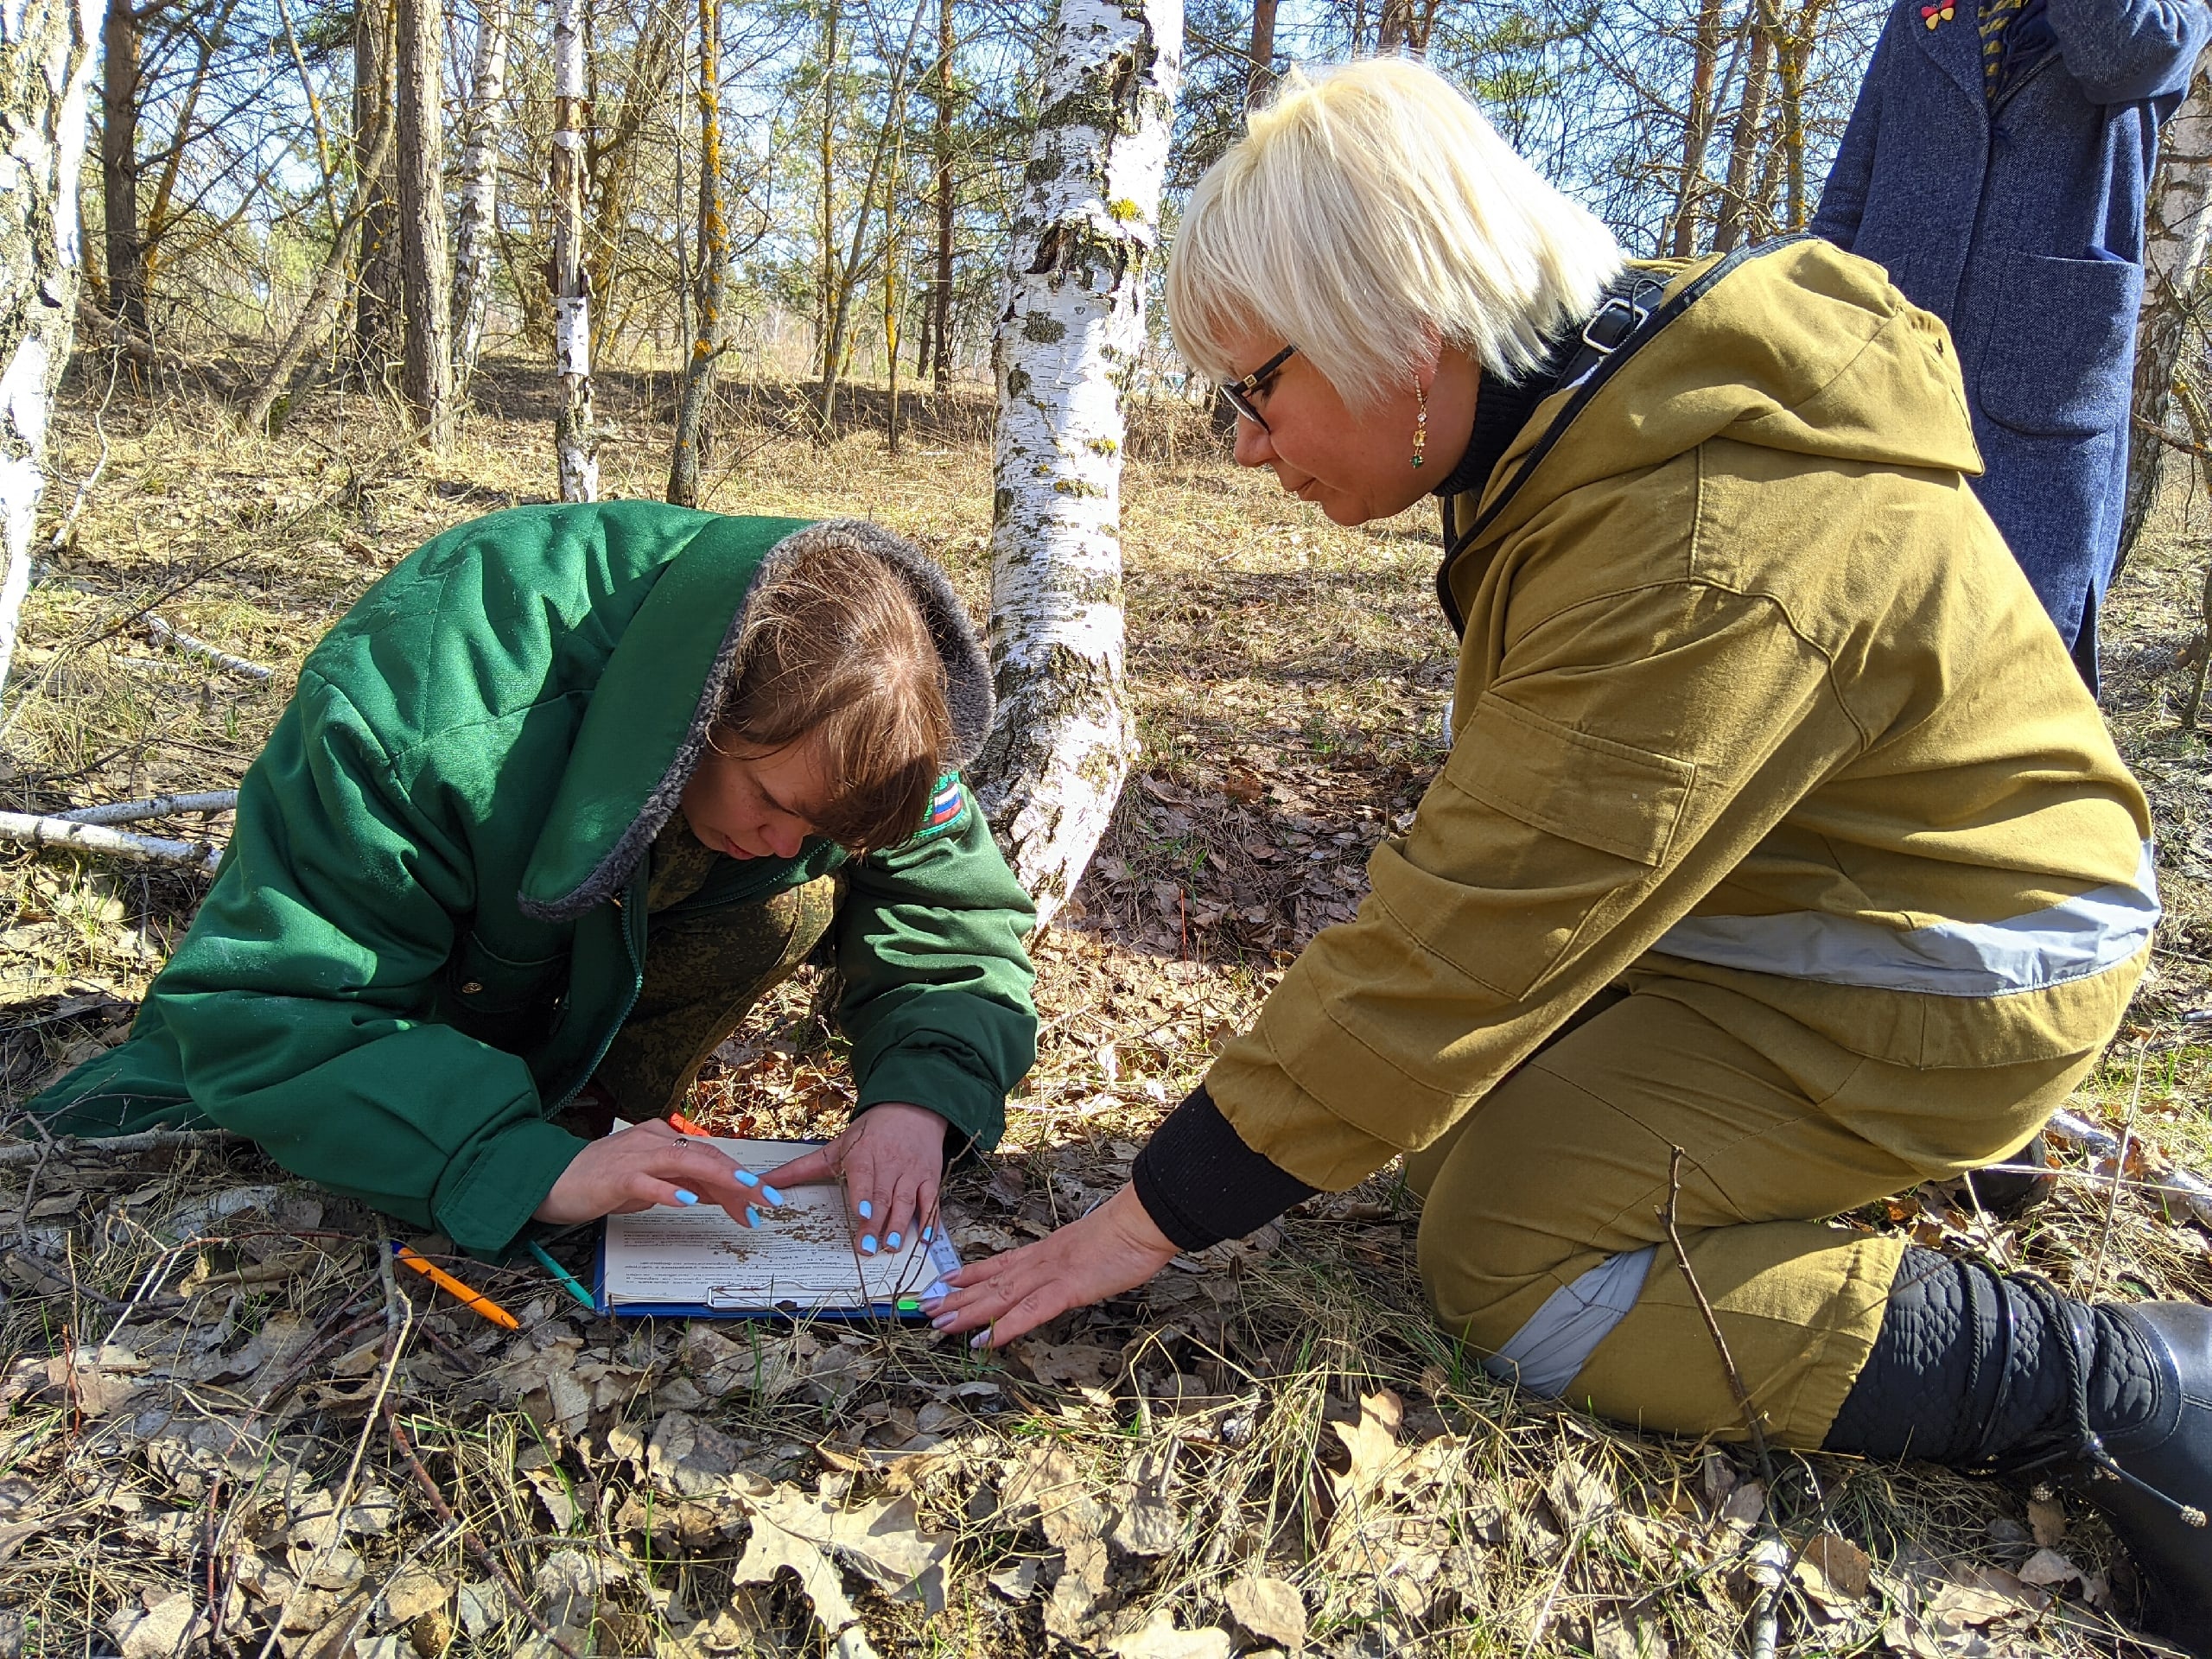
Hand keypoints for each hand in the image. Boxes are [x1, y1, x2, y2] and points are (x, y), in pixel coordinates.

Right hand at [534, 1117, 779, 1225]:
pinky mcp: (616, 1178)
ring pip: (685, 1163)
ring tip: (744, 1193)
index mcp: (662, 1141)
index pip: (710, 1158)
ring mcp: (634, 1157)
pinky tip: (689, 1201)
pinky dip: (669, 1192)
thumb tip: (718, 1194)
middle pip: (706, 1158)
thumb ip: (682, 1184)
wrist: (551, 1181)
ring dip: (719, 1179)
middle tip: (766, 1200)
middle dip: (740, 1179)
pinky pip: (647, 1183)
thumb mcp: (649, 1184)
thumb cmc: (599, 1182)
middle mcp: (652, 1143)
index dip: (739, 1178)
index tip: (760, 1200)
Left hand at [762, 1102, 946, 1254]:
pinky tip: (926, 1240)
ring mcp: (911, 1171)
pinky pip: (930, 1201)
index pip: (864, 1176)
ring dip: (900, 1226)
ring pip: (907, 1201)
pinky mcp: (929, 1177)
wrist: (912, 1108)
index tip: (861, 1212)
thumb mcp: (836, 1146)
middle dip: (877, 1222)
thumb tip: (762, 1182)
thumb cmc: (870, 1132)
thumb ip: (800, 1169)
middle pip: (883, 1196)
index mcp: (864, 1155)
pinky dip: (930, 1220)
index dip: (864, 1195)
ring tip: (892, 1246)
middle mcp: (889, 1164)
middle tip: (869, 1247)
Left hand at [920, 1183, 1178, 1347]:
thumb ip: (1073, 1262)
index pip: (998, 1264)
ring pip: (999, 1296)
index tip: (944, 1282)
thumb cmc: (1126, 1234)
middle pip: (989, 1282)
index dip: (969, 1275)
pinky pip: (1028, 1312)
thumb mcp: (1091, 1248)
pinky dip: (1003, 1327)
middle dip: (956, 1298)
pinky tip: (983, 1340)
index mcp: (1046, 1251)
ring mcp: (1050, 1274)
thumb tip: (1068, 1272)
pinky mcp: (1067, 1289)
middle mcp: (1039, 1261)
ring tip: (939, 1324)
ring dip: (966, 1312)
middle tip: (925, 1310)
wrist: (1143, 1220)